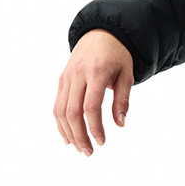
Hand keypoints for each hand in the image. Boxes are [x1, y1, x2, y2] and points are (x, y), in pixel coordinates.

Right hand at [54, 30, 133, 154]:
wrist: (102, 33)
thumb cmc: (118, 55)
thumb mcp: (127, 75)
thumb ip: (122, 99)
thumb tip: (120, 124)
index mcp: (96, 72)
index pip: (91, 107)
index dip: (95, 128)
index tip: (102, 142)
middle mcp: (77, 74)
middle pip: (72, 112)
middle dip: (80, 135)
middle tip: (89, 152)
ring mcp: (66, 77)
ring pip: (60, 110)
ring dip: (68, 133)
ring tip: (79, 148)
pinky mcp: (62, 79)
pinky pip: (57, 104)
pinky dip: (61, 123)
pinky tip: (68, 136)